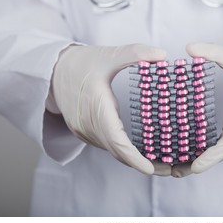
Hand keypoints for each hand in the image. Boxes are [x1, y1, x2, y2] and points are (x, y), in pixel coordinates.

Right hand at [49, 44, 170, 175]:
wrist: (52, 72)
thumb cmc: (81, 63)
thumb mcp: (108, 54)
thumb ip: (135, 53)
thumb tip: (163, 54)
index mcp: (96, 107)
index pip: (115, 139)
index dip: (133, 157)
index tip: (150, 170)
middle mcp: (88, 125)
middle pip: (117, 152)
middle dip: (142, 164)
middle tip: (169, 170)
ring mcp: (85, 131)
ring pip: (112, 151)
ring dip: (134, 160)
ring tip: (161, 164)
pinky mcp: (85, 132)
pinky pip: (107, 146)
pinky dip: (124, 152)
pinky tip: (141, 153)